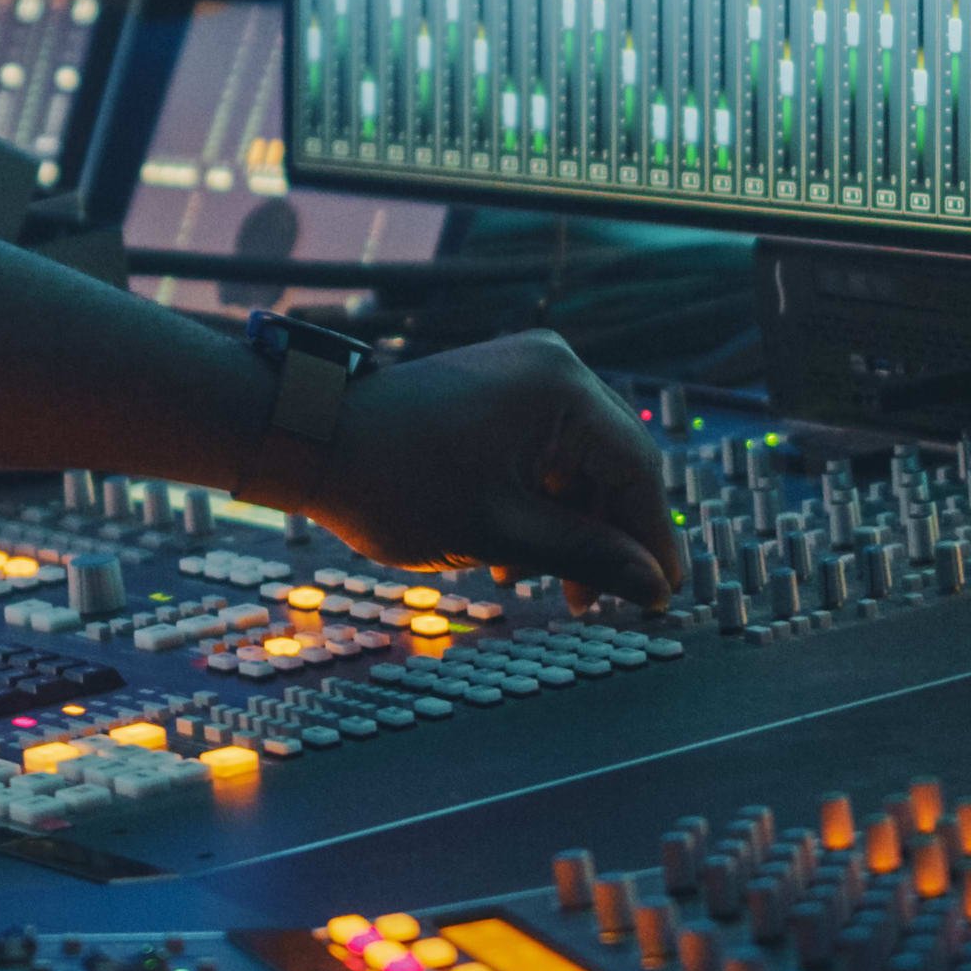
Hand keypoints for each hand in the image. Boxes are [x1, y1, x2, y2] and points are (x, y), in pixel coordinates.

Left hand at [303, 329, 680, 611]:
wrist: (309, 441)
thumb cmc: (394, 483)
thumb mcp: (499, 533)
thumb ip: (586, 556)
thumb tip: (654, 587)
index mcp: (561, 389)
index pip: (637, 470)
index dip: (652, 540)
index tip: (661, 598)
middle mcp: (552, 367)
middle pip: (612, 465)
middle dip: (603, 538)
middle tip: (592, 603)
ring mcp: (523, 374)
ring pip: (577, 465)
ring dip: (566, 527)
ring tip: (535, 585)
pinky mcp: (497, 390)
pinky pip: (543, 452)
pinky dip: (537, 503)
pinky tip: (511, 556)